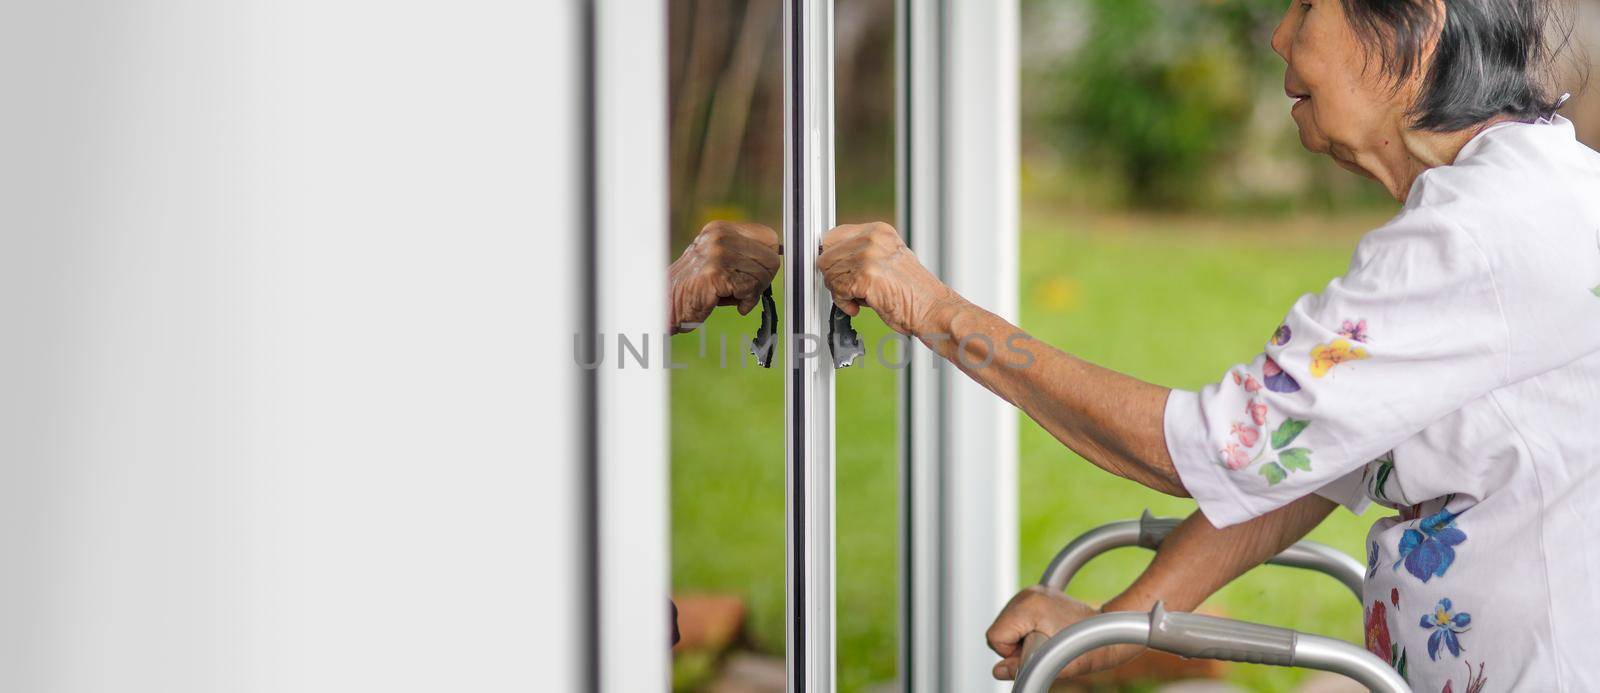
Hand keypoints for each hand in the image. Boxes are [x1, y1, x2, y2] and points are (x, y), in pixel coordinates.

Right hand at [668, 221, 780, 333]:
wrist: (666, 303)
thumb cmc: (696, 286)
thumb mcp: (720, 260)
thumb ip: (744, 255)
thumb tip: (776, 257)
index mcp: (721, 229)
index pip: (769, 236)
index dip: (770, 258)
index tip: (762, 273)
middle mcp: (720, 236)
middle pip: (770, 258)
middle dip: (763, 279)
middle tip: (748, 290)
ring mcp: (717, 253)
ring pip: (762, 275)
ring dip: (752, 292)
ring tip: (734, 296)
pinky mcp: (716, 273)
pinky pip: (750, 289)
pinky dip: (746, 302)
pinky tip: (731, 303)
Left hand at [817, 222, 960, 335]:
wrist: (933, 308)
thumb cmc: (913, 292)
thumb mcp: (887, 261)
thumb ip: (861, 256)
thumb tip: (832, 263)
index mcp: (878, 231)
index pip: (833, 236)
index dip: (830, 258)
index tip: (833, 272)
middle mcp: (872, 238)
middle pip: (826, 256)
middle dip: (833, 277)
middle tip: (848, 291)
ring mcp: (868, 255)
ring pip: (829, 273)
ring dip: (839, 292)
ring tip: (858, 299)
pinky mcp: (865, 276)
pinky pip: (837, 290)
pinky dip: (844, 303)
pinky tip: (859, 306)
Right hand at [986, 586, 1145, 680]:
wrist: (1107, 631)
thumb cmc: (1089, 648)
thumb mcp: (1057, 665)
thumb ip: (1023, 668)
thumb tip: (997, 671)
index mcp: (1028, 606)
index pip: (994, 636)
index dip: (1010, 652)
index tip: (1035, 651)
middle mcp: (1026, 595)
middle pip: (998, 629)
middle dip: (1015, 645)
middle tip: (1044, 647)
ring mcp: (1030, 593)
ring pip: (1006, 625)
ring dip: (1020, 638)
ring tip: (1047, 639)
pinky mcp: (1034, 597)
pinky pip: (1016, 619)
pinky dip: (1025, 630)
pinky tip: (1045, 632)